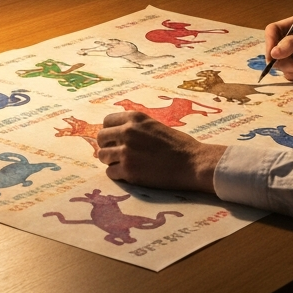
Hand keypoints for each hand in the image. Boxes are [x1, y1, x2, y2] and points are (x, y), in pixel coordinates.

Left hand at [96, 112, 225, 192]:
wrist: (191, 162)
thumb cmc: (177, 144)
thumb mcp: (154, 125)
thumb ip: (135, 127)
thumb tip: (117, 133)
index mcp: (135, 118)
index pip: (107, 121)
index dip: (110, 131)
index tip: (115, 139)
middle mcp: (127, 132)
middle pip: (101, 138)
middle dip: (106, 146)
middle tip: (116, 153)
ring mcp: (126, 152)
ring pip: (102, 156)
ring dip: (111, 160)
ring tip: (124, 164)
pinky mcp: (128, 171)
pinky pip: (110, 172)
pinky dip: (117, 174)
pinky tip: (129, 173)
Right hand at [265, 19, 292, 79]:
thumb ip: (291, 44)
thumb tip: (273, 53)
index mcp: (292, 27)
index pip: (272, 32)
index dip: (269, 43)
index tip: (273, 55)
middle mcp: (291, 41)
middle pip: (274, 53)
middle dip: (287, 61)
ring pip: (282, 66)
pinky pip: (291, 75)